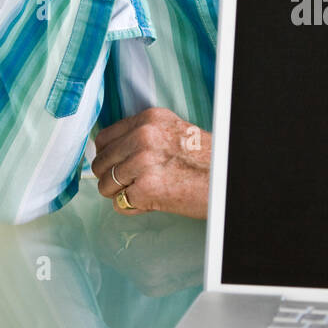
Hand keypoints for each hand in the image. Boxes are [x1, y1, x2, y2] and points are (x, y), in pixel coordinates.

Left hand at [92, 106, 210, 218]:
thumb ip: (144, 136)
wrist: (227, 180)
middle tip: (128, 184)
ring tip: (141, 193)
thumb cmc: (206, 161)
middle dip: (110, 177)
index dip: (106, 156)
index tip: (115, 166)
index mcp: (150, 120)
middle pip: (101, 162)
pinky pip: (120, 204)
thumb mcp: (174, 132)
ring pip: (106, 185)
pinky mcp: (146, 188)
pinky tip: (150, 202)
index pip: (104, 138)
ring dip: (120, 193)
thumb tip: (116, 153)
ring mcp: (143, 162)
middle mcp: (143, 136)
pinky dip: (132, 207)